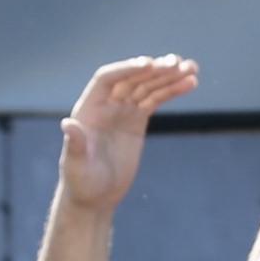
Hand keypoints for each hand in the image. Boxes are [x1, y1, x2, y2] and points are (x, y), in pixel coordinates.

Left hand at [58, 56, 198, 212]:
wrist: (95, 197)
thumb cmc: (81, 183)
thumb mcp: (76, 166)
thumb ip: (74, 144)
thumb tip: (67, 124)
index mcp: (89, 109)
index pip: (107, 79)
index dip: (127, 69)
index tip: (149, 64)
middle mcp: (106, 105)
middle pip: (132, 78)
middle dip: (155, 70)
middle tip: (177, 63)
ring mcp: (123, 111)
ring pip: (148, 86)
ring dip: (169, 76)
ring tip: (192, 68)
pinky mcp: (137, 120)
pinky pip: (156, 100)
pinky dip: (173, 91)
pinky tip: (190, 83)